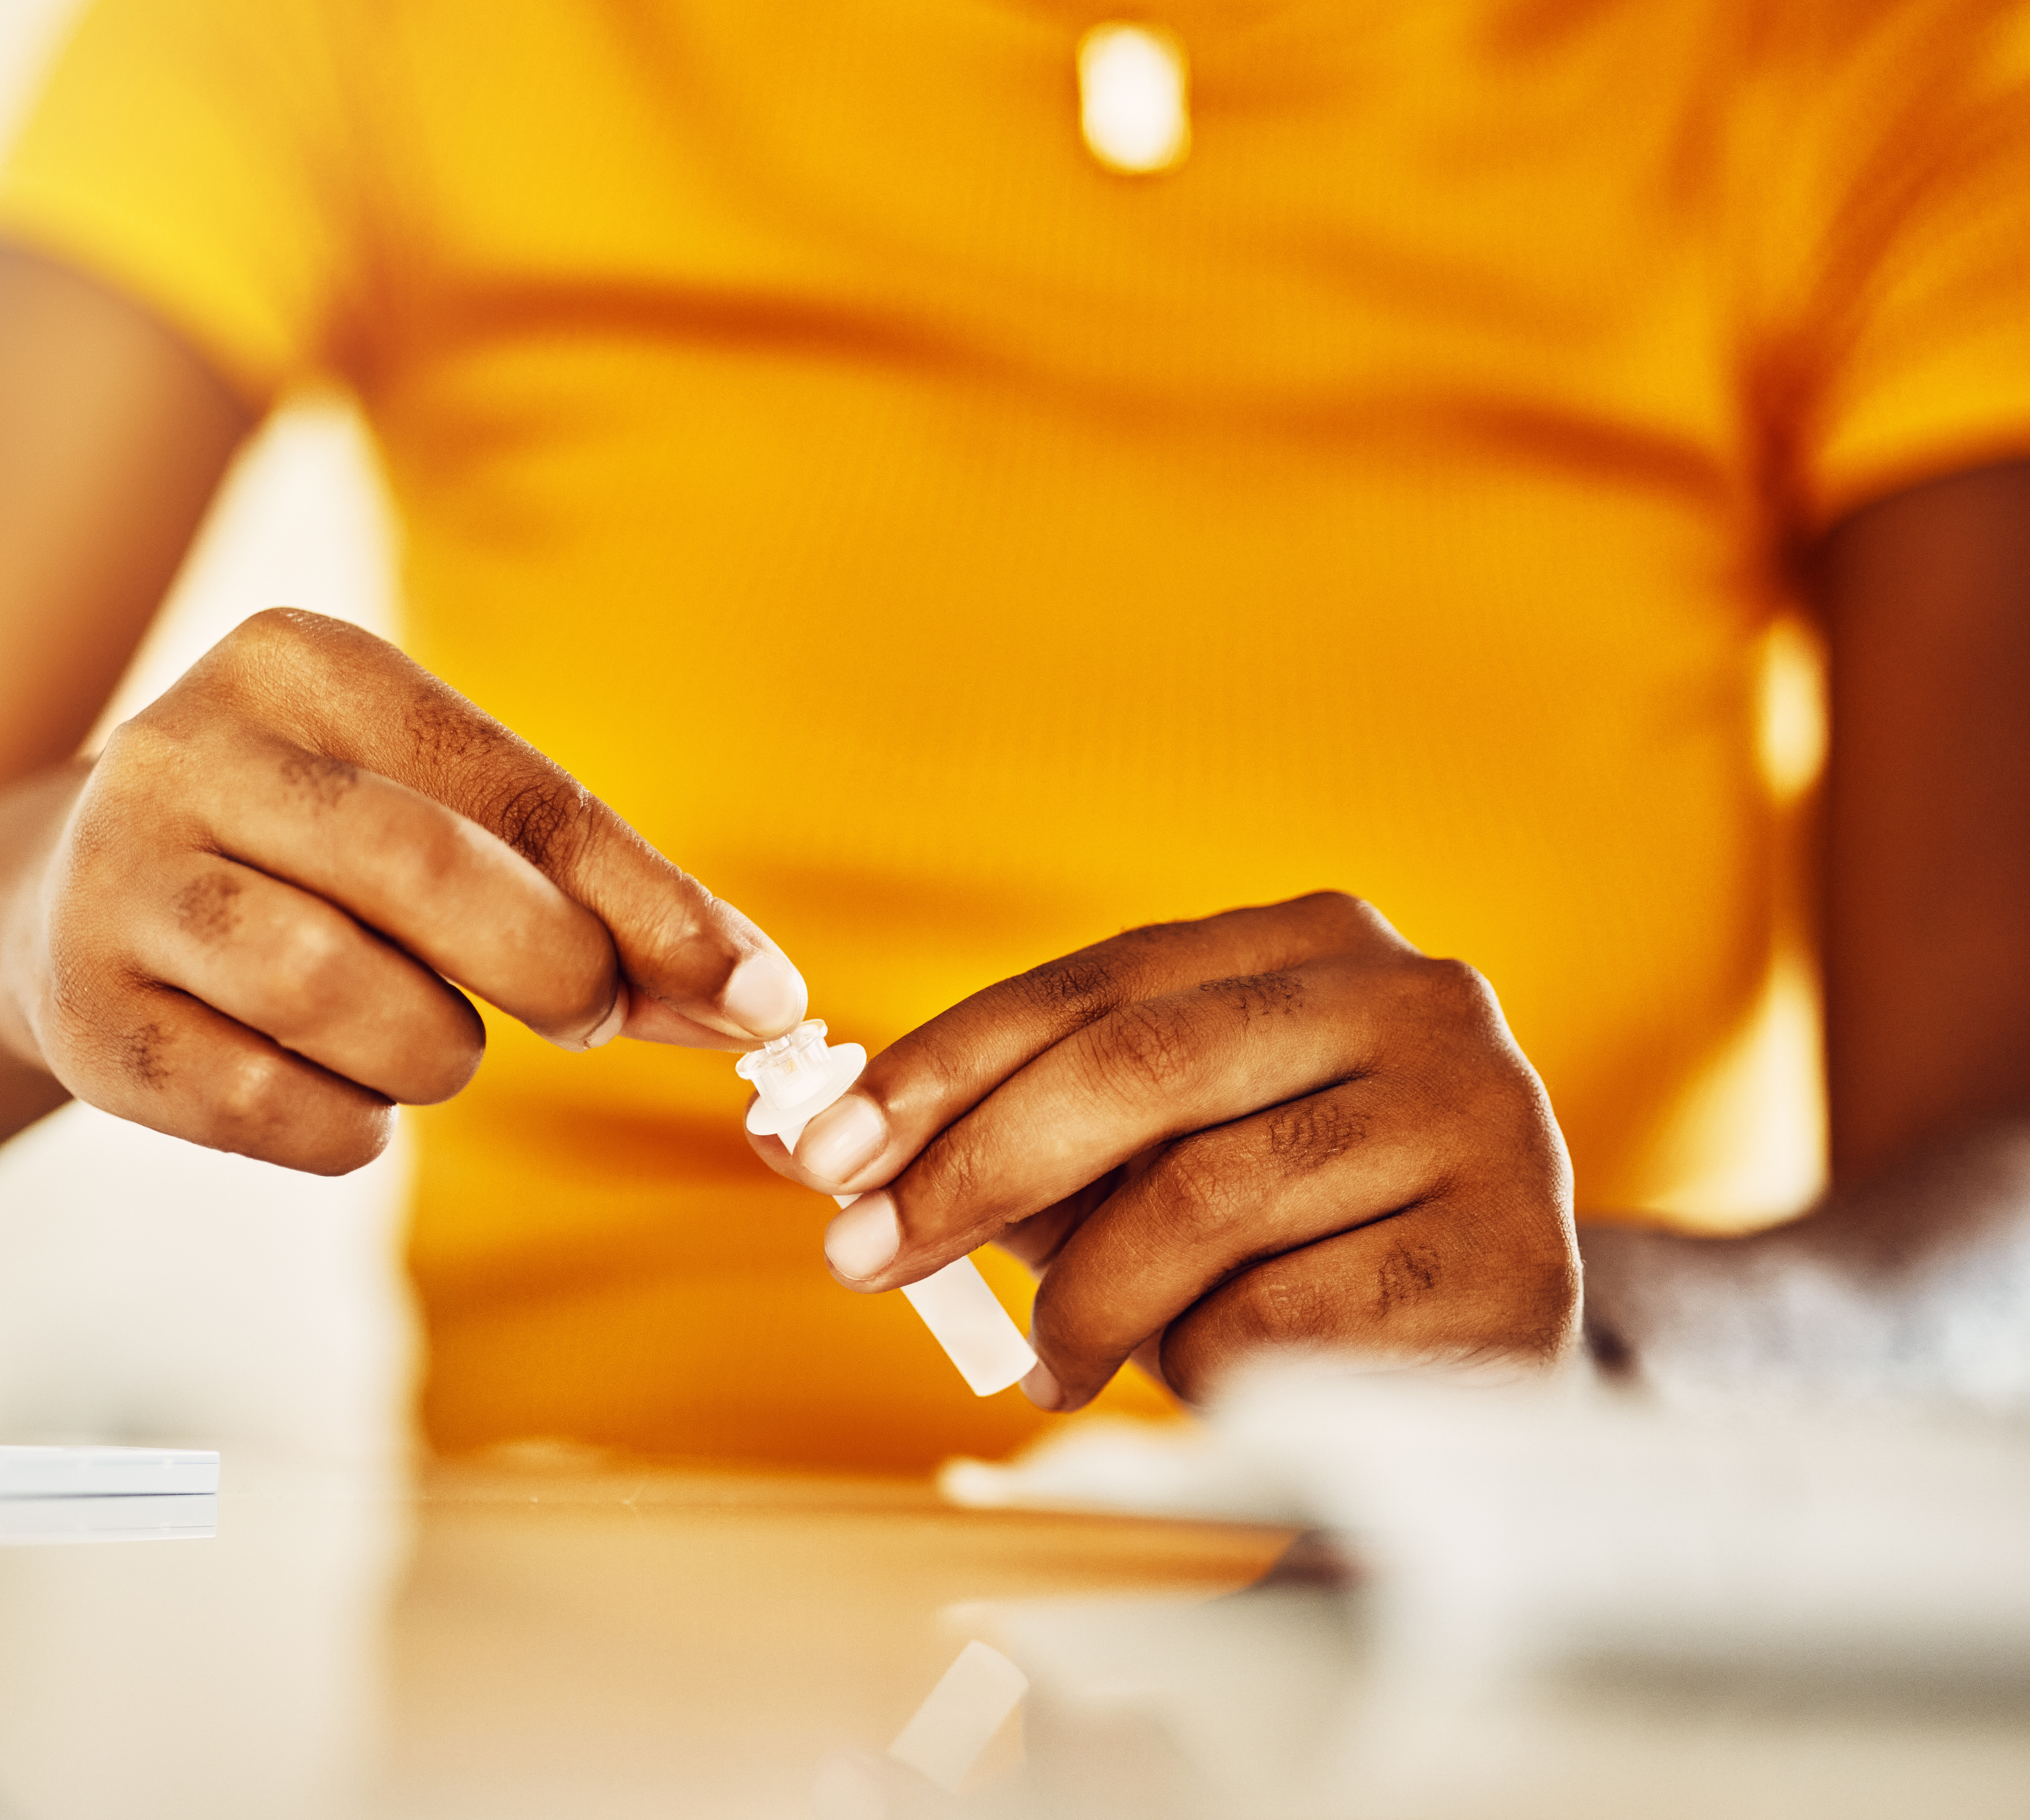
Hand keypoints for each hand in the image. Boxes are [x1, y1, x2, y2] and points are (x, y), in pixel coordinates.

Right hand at [0, 608, 807, 1171]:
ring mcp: (118, 883)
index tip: (761, 996)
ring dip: (434, 1053)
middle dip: (555, 968)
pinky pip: (274, 1108)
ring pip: (344, 995)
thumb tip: (755, 1001)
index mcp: (297, 661)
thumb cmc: (303, 857)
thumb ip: (585, 891)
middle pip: (427, 872)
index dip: (652, 903)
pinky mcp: (90, 1022)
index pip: (515, 785)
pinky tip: (340, 1092)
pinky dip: (349, 1127)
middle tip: (593, 1019)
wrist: (55, 907)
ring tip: (425, 1039)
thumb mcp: (429, 814)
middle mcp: (188, 749)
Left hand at [759, 892, 1577, 1408]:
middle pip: (1138, 1070)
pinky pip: (1281, 1317)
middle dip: (972, 1169)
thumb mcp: (1163, 1152)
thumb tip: (827, 1140)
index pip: (1091, 987)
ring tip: (1055, 1356)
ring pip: (1200, 1201)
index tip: (815, 1148)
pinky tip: (1202, 1379)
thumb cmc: (1289, 1233)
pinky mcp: (1505, 1261)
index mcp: (1315, 940)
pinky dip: (1203, 1361)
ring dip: (1091, 1298)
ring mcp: (1478, 1123)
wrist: (1488, 1350)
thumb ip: (1027, 1132)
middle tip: (861, 1253)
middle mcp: (1412, 1002)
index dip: (940, 1067)